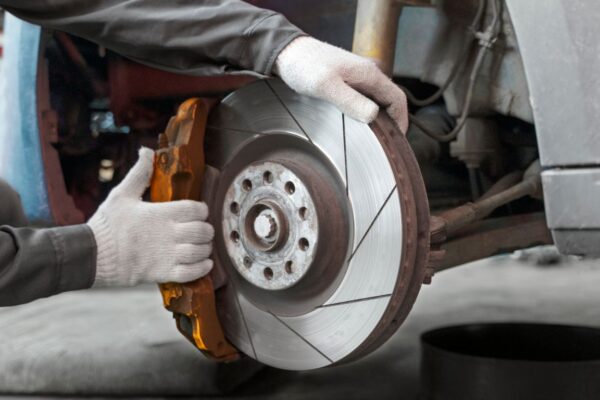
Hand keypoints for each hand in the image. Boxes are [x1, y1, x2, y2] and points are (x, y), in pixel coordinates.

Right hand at [87, 147, 213, 286]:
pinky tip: (203, 263)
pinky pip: (191, 272)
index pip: (196, 209)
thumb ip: (139, 173)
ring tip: (202, 246)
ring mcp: (166, 255)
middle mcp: (168, 234)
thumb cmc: (107, 225)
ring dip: (205, 248)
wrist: (91, 256)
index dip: (201, 210)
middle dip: (206, 229)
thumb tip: (146, 151)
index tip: (198, 212)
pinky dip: (202, 268)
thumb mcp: (121, 194)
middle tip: (202, 230)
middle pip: (203, 230)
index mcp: (161, 213)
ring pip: (200, 251)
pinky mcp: (163, 273)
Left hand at [274, 36, 408, 132]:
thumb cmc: (303, 66)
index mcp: (369, 74)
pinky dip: (365, 112)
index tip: (397, 141)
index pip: (397, 99)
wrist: (286, 52)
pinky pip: (364, 98)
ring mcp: (357, 76)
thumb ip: (350, 101)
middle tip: (385, 145)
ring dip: (378, 118)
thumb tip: (373, 116)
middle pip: (389, 101)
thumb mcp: (326, 86)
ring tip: (372, 138)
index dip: (401, 121)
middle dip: (392, 122)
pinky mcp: (346, 80)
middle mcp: (367, 74)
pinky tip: (356, 124)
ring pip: (376, 100)